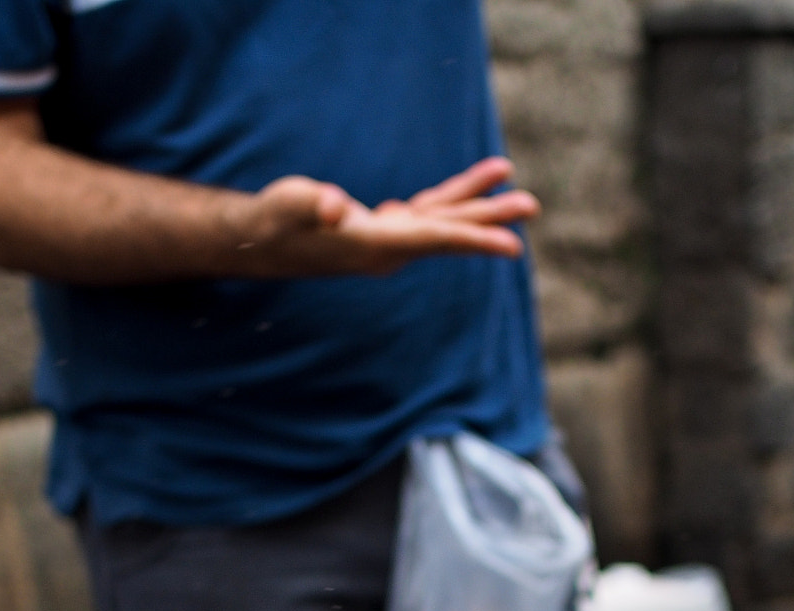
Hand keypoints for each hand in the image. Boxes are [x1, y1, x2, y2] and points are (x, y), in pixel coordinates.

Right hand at [232, 156, 539, 277]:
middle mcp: (390, 248)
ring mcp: (390, 239)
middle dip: (491, 219)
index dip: (474, 241)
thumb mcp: (292, 205)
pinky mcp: (384, 228)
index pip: (435, 241)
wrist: (263, 242)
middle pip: (449, 232)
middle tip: (531, 206)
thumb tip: (335, 208)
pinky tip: (475, 185)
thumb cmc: (276, 220)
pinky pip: (428, 211)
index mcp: (377, 245)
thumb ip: (315, 205)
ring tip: (512, 179)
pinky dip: (452, 197)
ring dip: (478, 201)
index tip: (512, 246)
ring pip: (443, 219)